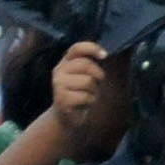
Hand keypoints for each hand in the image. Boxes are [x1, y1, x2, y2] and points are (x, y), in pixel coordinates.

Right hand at [50, 43, 127, 157]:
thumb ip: (92, 63)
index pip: (77, 48)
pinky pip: (86, 96)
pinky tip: (83, 104)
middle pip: (87, 64)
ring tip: (86, 95)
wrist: (67, 116)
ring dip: (93, 91)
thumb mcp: (86, 75)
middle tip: (94, 86)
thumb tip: (106, 53)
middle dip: (98, 76)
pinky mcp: (61, 99)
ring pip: (88, 81)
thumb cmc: (81, 93)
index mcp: (66, 62)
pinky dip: (90, 101)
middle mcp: (59, 70)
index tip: (104, 55)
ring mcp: (58, 84)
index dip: (92, 48)